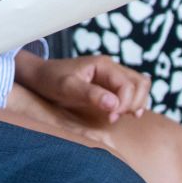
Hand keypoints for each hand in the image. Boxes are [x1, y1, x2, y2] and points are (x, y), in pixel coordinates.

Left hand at [20, 54, 148, 123]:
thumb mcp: (67, 87)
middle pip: (141, 84)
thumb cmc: (51, 79)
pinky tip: (119, 113)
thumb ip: (90, 94)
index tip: (111, 117)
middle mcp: (111, 68)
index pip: (129, 85)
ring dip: (136, 103)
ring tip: (118, 116)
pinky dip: (131, 103)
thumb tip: (114, 104)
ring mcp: (112, 76)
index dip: (125, 104)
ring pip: (140, 87)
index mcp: (103, 65)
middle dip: (133, 103)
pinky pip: (131, 92)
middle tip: (113, 117)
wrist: (40, 77)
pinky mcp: (110, 85)